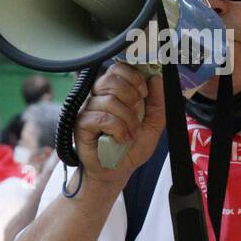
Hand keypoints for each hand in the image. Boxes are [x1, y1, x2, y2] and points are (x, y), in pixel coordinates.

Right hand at [74, 63, 165, 183]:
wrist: (118, 171)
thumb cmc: (131, 148)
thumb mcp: (154, 125)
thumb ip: (158, 103)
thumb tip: (157, 78)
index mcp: (114, 92)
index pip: (118, 68)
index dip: (134, 77)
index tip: (144, 93)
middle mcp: (98, 97)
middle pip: (112, 79)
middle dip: (132, 97)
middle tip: (137, 115)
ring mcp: (88, 110)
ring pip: (109, 100)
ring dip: (127, 119)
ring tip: (130, 134)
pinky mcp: (81, 125)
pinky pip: (101, 117)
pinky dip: (117, 129)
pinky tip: (120, 138)